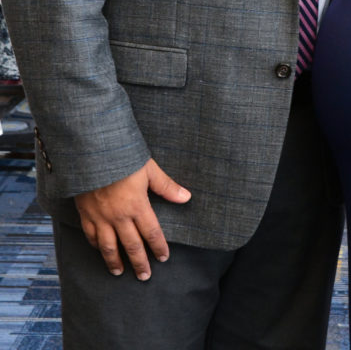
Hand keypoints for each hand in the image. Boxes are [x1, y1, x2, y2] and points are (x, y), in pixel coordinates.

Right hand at [75, 158, 190, 279]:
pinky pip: (91, 235)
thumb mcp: (149, 169)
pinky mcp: (86, 213)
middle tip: (145, 276)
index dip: (158, 247)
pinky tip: (100, 251)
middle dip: (139, 263)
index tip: (163, 258)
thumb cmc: (123, 158)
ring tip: (119, 272)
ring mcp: (101, 217)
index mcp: (137, 206)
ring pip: (109, 246)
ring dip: (115, 261)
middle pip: (131, 245)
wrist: (92, 153)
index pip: (151, 232)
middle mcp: (119, 216)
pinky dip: (96, 246)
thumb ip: (166, 186)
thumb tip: (186, 197)